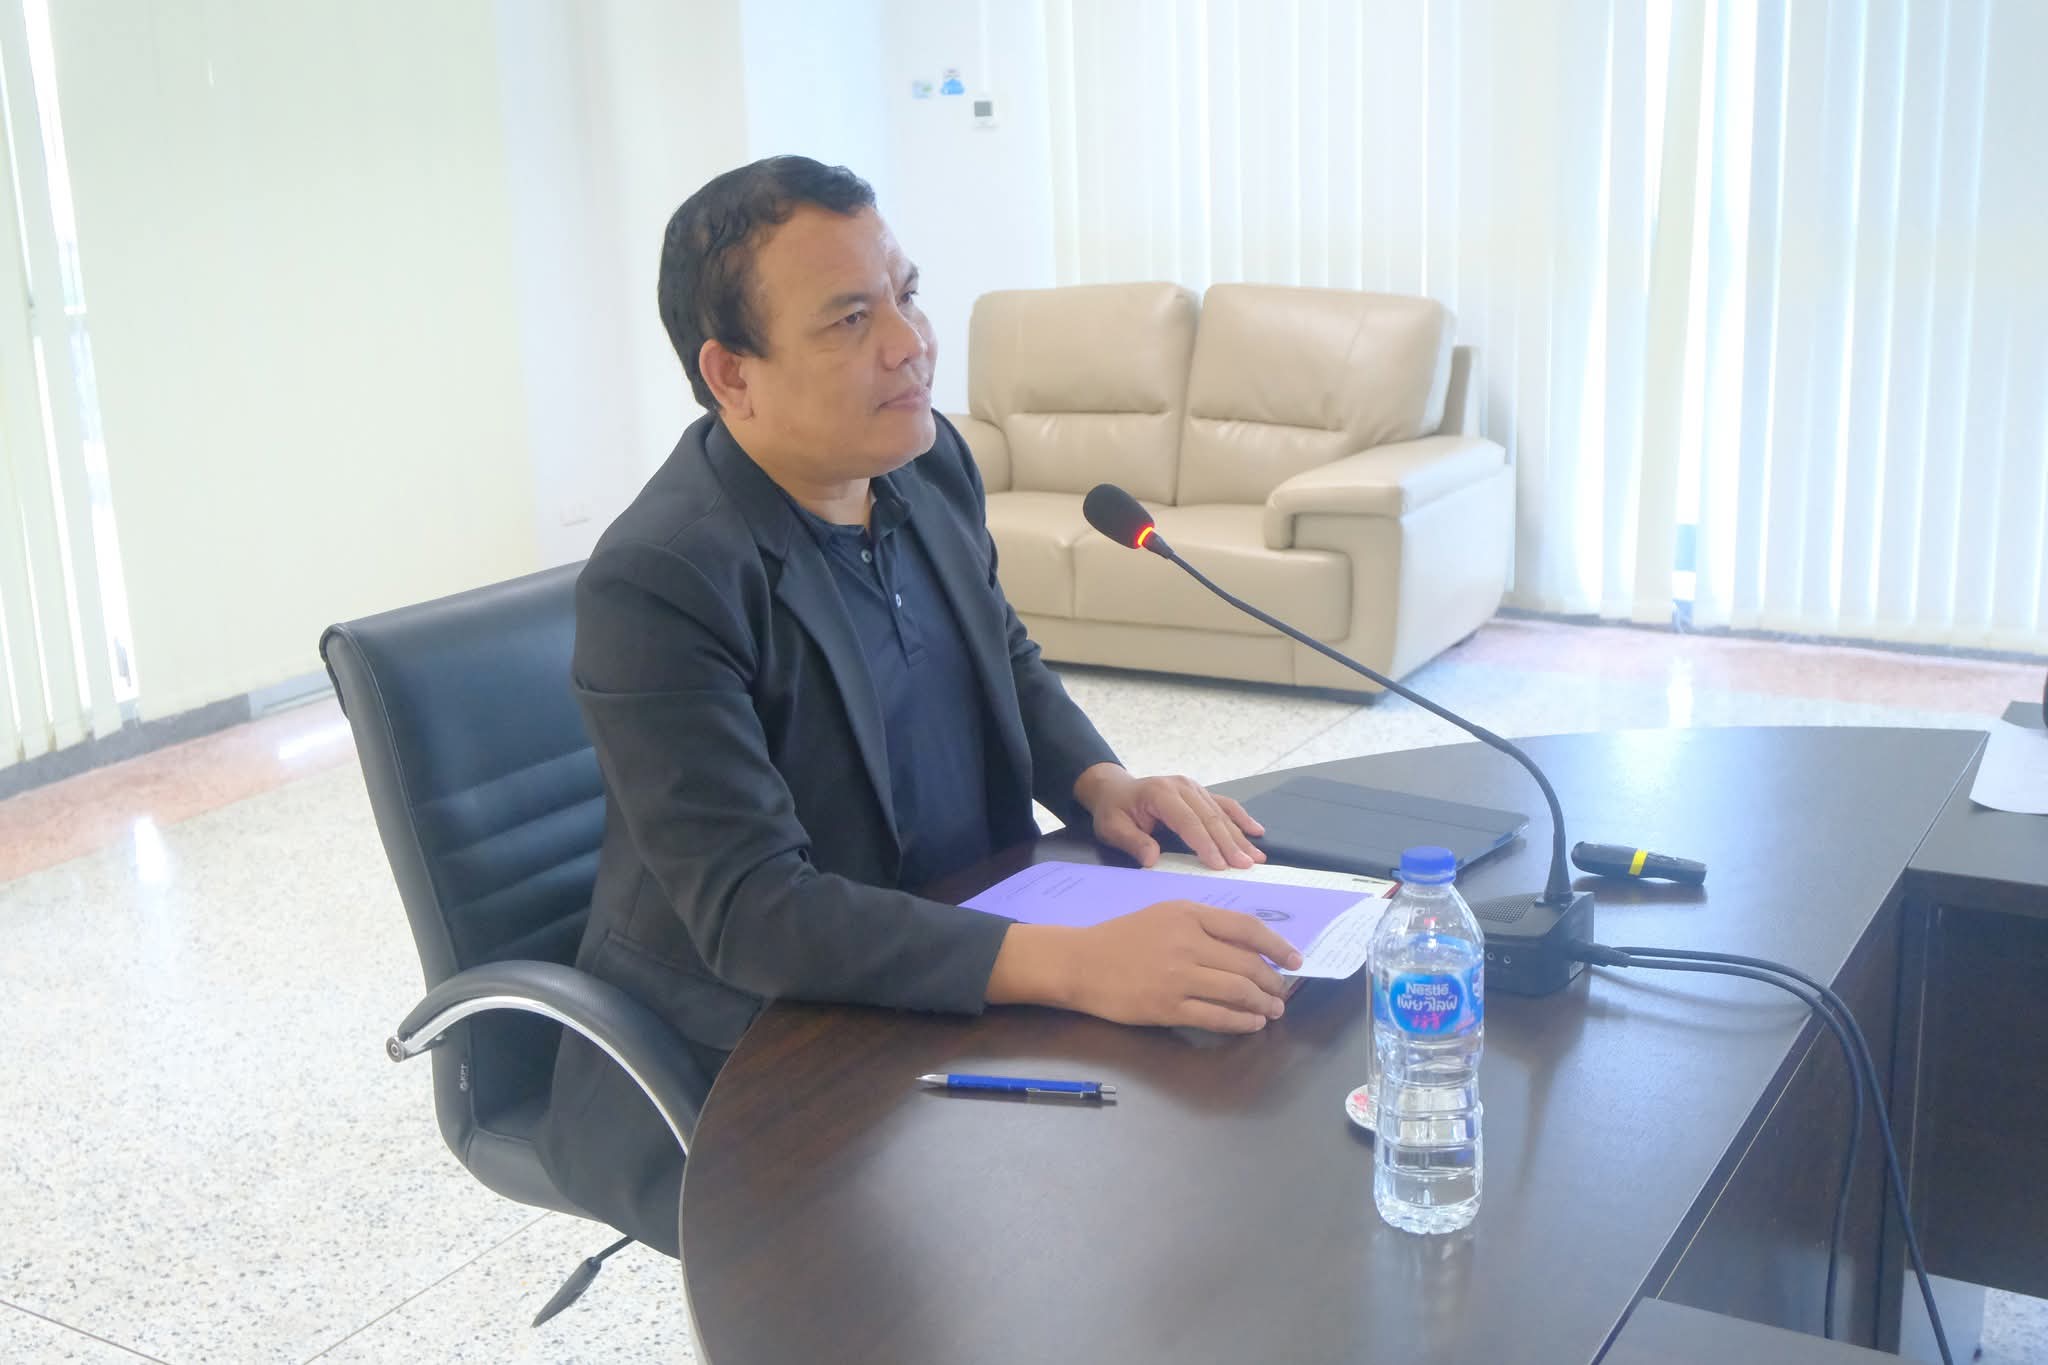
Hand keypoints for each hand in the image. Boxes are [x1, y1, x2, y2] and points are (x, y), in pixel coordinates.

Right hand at [987, 903, 1304, 1032]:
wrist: (1079, 963)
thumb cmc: (1120, 938)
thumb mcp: (1162, 915)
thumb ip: (1201, 925)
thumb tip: (1246, 946)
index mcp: (1188, 914)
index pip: (1246, 928)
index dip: (1277, 946)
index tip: (1295, 960)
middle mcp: (1187, 942)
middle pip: (1247, 963)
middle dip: (1273, 982)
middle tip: (1283, 993)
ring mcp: (1178, 976)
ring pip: (1238, 991)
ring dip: (1263, 1004)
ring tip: (1272, 1011)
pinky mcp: (1168, 1006)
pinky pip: (1216, 1016)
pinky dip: (1241, 1022)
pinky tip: (1251, 1023)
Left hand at [1072, 763, 1266, 869]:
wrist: (1114, 789)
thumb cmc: (1113, 811)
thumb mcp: (1112, 828)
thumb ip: (1132, 842)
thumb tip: (1152, 860)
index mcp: (1160, 793)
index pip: (1188, 821)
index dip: (1205, 844)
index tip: (1220, 866)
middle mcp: (1182, 786)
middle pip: (1210, 818)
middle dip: (1229, 844)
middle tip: (1246, 867)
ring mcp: (1194, 787)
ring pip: (1221, 813)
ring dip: (1240, 837)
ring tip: (1256, 859)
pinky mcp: (1201, 792)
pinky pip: (1225, 804)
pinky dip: (1242, 818)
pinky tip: (1257, 831)